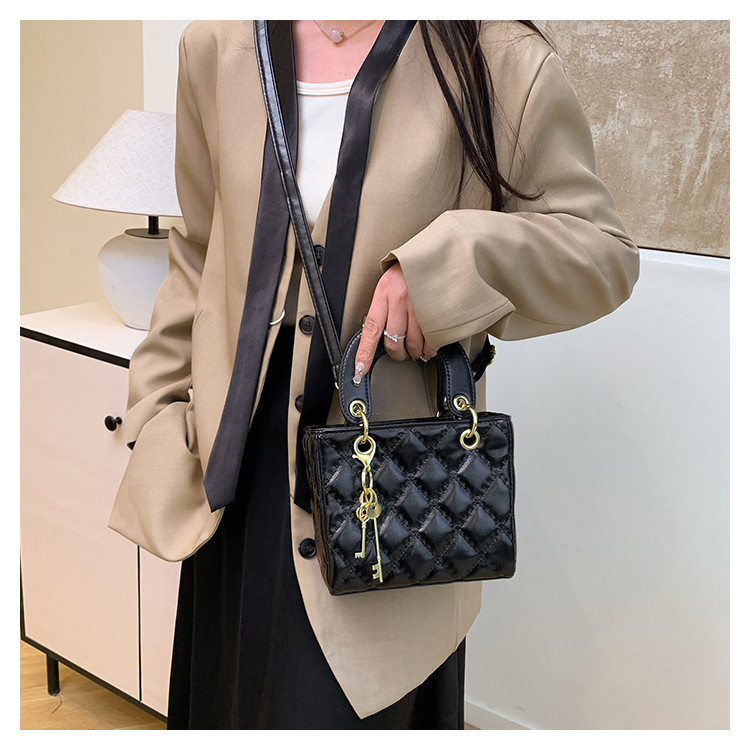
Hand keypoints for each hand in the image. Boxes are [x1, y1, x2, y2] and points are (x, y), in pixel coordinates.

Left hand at [353, 263, 436, 384]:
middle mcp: (401, 299)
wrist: (441, 253)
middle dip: (397, 354)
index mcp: (385, 292)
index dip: (364, 353)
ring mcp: (421, 306)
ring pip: (414, 344)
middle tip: (400, 353)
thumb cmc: (413, 269)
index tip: (360, 370)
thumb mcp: (391, 282)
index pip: (370, 329)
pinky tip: (429, 344)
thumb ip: (384, 306)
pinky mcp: (438, 312)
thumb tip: (379, 334)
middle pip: (393, 342)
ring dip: (415, 352)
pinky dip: (430, 347)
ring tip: (417, 348)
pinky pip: (432, 340)